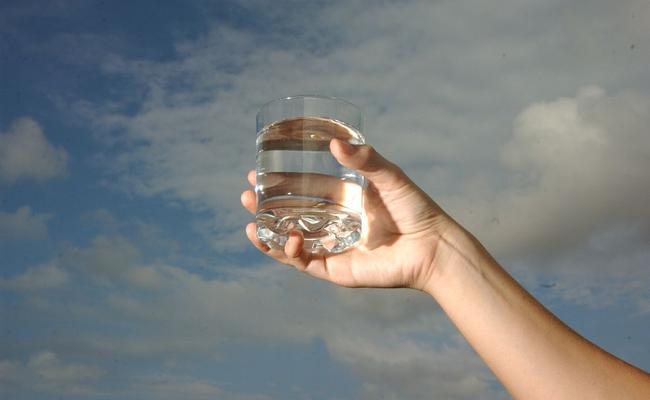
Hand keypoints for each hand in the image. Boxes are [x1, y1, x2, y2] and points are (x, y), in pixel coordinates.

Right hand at [240, 138, 454, 289]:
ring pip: (292, 241)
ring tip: (251, 222)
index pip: (305, 189)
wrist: (432, 247)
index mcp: (345, 200)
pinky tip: (283, 239)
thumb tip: (333, 144)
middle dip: (266, 207)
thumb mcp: (390, 177)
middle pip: (292, 215)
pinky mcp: (337, 269)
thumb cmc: (416, 209)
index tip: (256, 173)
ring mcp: (334, 247)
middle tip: (245, 196)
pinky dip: (290, 253)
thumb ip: (364, 160)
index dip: (280, 183)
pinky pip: (306, 263)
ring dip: (269, 232)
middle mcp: (335, 223)